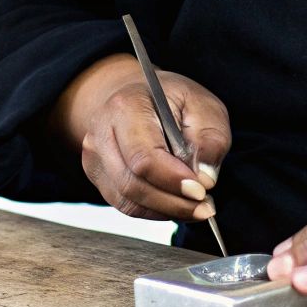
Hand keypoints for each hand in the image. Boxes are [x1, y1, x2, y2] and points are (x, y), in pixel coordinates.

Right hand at [51, 54, 228, 221]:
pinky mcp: (98, 176)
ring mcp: (95, 156)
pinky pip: (126, 204)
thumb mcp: (204, 107)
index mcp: (126, 107)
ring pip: (128, 200)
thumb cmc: (172, 100)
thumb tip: (205, 178)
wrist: (139, 96)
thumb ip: (211, 140)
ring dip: (166, 209)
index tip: (201, 191)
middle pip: (132, 184)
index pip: (144, 158)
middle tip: (204, 207)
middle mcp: (101, 132)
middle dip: (173, 202)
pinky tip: (175, 202)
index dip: (173, 181)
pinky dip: (154, 210)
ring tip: (195, 206)